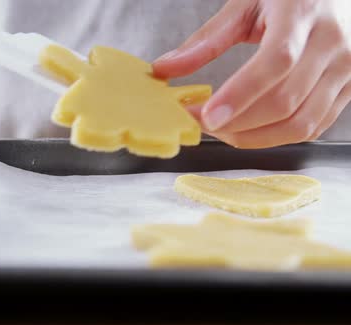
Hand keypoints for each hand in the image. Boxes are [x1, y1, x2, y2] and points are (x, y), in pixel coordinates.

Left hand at [153, 0, 350, 148]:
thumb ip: (207, 39)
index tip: (207, 115)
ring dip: (254, 137)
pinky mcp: (349, 90)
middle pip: (285, 101)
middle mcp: (333, 44)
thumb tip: (165, 68)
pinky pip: (313, 127)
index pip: (276, 62)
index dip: (240, 94)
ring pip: (301, 124)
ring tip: (221, 130)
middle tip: (201, 123)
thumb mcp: (246, 4)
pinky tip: (250, 130)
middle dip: (236, 123)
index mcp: (303, 14)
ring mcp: (347, 70)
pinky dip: (277, 137)